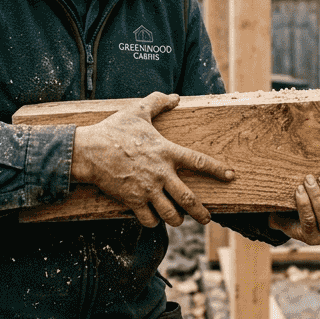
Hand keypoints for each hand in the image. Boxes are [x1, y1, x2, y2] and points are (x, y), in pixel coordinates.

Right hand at [71, 92, 234, 227]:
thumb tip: (175, 96)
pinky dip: (153, 222)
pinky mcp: (133, 201)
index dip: (217, 170)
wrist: (89, 151)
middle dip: (201, 212)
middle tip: (207, 218)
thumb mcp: (137, 111)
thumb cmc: (113, 130)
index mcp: (166, 152)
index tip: (230, 176)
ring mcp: (147, 189)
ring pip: (171, 214)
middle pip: (188, 198)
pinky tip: (154, 219)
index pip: (199, 161)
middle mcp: (161, 173)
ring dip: (177, 219)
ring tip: (179, 220)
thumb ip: (157, 102)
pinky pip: (149, 219)